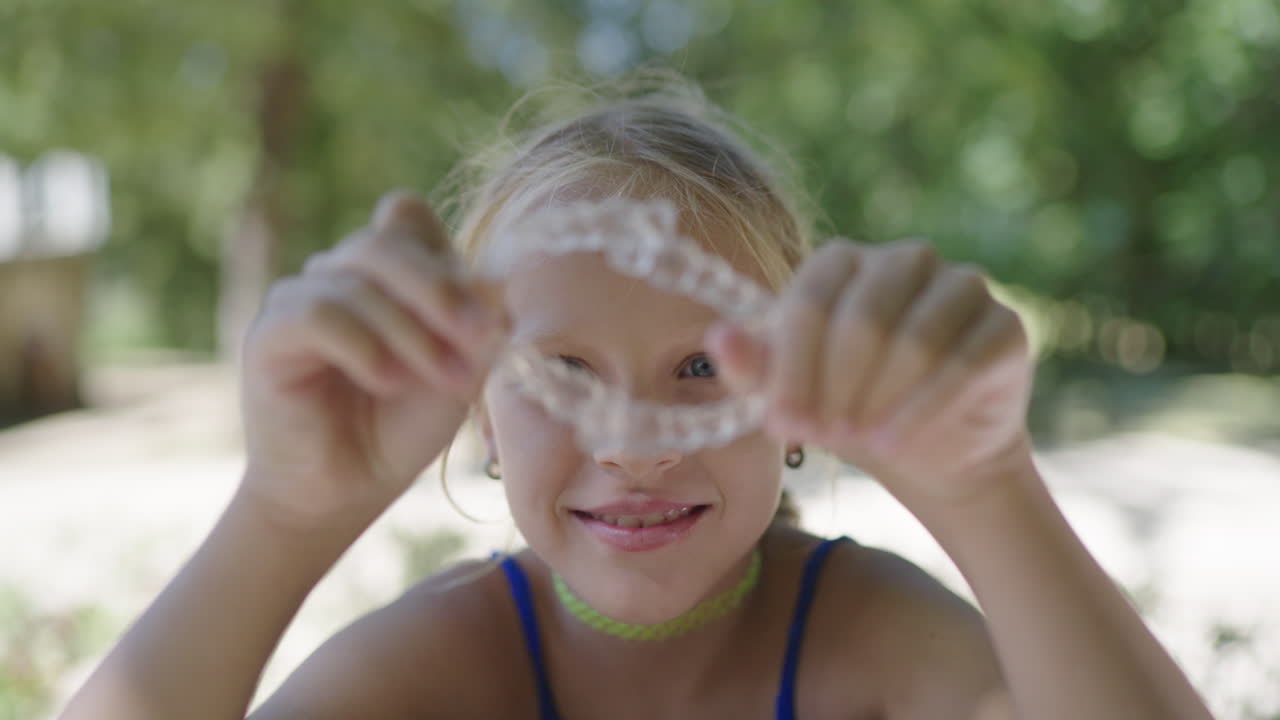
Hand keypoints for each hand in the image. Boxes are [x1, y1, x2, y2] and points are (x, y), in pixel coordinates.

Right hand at [239, 191, 508, 530]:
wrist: (345, 489)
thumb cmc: (401, 426)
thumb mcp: (460, 370)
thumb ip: (478, 324)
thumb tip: (499, 288)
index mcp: (382, 270)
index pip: (406, 216)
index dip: (448, 257)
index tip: (487, 320)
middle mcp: (337, 273)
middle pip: (386, 240)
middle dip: (442, 291)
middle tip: (481, 340)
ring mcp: (299, 297)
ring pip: (357, 278)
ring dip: (413, 330)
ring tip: (445, 379)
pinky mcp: (269, 334)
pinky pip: (317, 314)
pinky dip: (364, 346)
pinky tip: (388, 381)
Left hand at [708, 239, 1033, 510]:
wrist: (928, 450)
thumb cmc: (847, 409)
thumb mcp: (792, 395)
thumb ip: (753, 368)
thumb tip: (718, 338)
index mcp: (844, 261)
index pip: (811, 301)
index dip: (793, 368)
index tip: (781, 426)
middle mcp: (906, 259)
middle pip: (863, 316)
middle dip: (835, 384)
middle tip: (819, 436)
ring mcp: (961, 285)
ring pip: (916, 337)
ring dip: (879, 397)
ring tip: (858, 442)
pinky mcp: (1003, 325)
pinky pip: (964, 362)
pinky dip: (923, 408)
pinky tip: (894, 443)